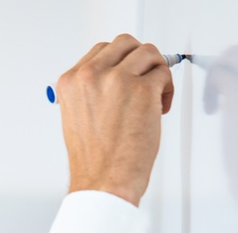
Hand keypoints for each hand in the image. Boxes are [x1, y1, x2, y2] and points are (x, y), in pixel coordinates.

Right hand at [55, 34, 173, 205]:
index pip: (101, 51)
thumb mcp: (77, 117)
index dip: (119, 63)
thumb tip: (117, 76)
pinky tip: (159, 108)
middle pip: (125, 43)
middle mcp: (90, 76)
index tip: (128, 76)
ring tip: (154, 96)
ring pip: (148, 53)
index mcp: (71, 82)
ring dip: (156, 72)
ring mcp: (117, 80)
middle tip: (145, 78)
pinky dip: (166, 90)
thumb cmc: (93, 160)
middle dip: (139, 59)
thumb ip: (92, 91)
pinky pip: (163, 74)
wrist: (103, 182)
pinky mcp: (142, 90)